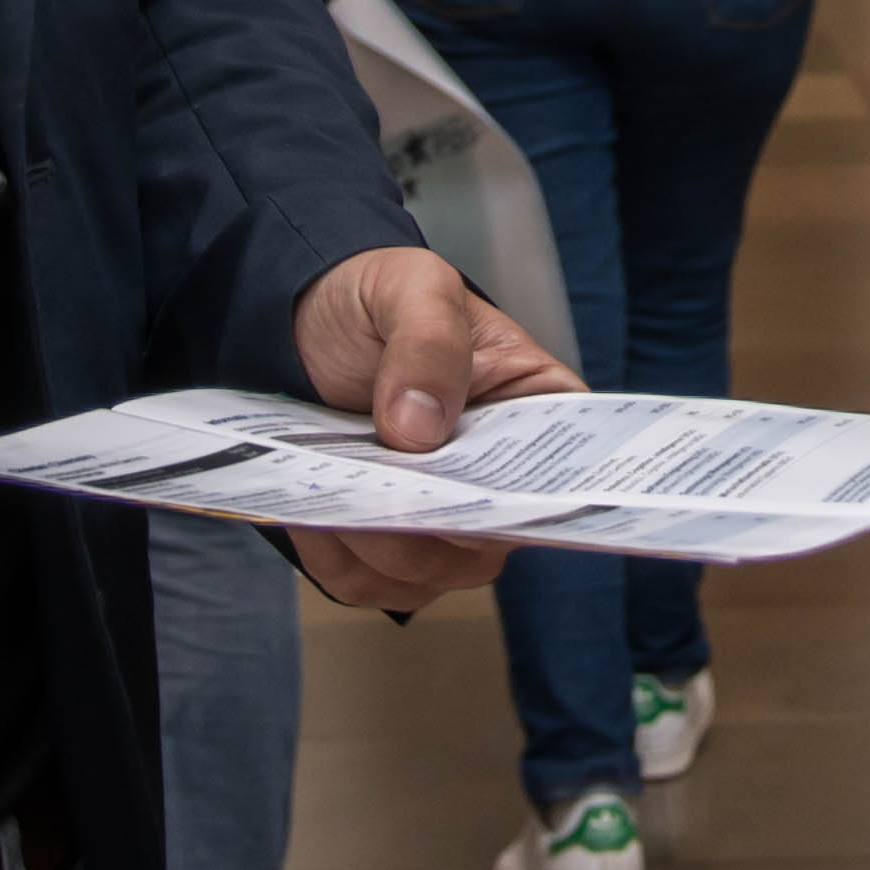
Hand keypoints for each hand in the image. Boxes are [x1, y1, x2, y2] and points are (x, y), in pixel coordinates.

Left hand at [278, 244, 565, 613]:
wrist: (303, 319)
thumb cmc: (379, 297)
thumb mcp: (412, 286)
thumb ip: (428, 342)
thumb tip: (420, 429)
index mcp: (536, 410)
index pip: (565, 474)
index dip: (534, 500)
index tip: (478, 501)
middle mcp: (500, 478)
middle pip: (490, 541)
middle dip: (427, 526)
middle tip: (375, 492)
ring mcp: (446, 519)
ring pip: (428, 573)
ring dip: (373, 546)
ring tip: (327, 494)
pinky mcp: (388, 544)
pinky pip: (368, 582)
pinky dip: (333, 556)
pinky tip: (307, 511)